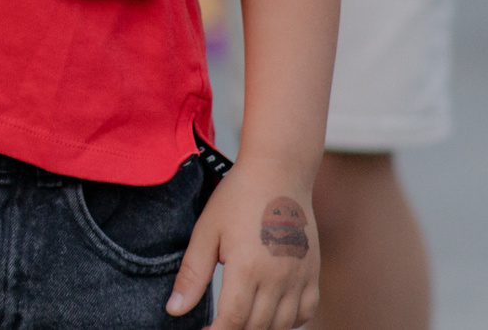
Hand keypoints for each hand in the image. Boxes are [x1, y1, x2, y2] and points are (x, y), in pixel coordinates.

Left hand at [172, 166, 316, 328]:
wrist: (278, 173)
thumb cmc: (236, 198)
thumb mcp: (206, 232)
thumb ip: (192, 275)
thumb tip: (174, 310)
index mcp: (248, 268)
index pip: (232, 320)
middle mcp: (278, 278)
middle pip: (256, 326)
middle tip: (216, 325)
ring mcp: (299, 277)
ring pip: (282, 325)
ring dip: (259, 328)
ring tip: (239, 319)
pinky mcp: (313, 273)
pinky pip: (306, 312)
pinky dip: (289, 321)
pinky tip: (270, 314)